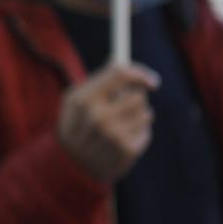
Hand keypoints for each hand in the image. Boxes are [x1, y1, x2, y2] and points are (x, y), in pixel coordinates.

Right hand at [58, 63, 159, 182]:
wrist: (71, 165)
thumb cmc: (76, 125)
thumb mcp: (75, 100)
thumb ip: (98, 81)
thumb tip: (119, 58)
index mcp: (84, 100)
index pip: (121, 74)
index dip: (140, 74)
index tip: (152, 81)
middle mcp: (98, 117)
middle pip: (138, 95)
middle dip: (135, 99)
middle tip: (126, 107)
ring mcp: (113, 136)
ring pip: (146, 113)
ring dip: (138, 117)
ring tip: (121, 126)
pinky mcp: (126, 151)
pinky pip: (147, 132)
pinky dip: (139, 134)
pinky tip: (122, 141)